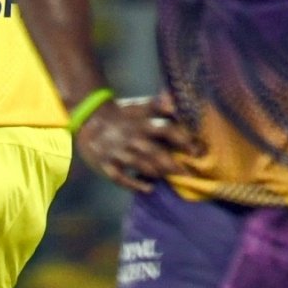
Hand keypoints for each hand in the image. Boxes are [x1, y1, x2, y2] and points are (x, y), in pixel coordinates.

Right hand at [74, 92, 200, 192]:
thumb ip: (161, 104)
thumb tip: (176, 99)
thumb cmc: (123, 114)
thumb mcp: (141, 106)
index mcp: (142, 123)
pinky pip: (119, 177)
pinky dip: (134, 184)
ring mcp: (117, 152)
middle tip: (187, 173)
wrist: (90, 118)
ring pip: (139, 164)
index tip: (197, 151)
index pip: (166, 130)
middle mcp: (131, 138)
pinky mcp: (105, 164)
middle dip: (172, 164)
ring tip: (169, 177)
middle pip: (154, 152)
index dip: (183, 140)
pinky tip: (149, 188)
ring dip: (156, 172)